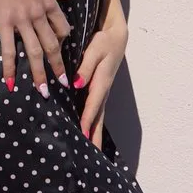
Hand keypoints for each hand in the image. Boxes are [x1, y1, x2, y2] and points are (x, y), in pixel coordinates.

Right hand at [0, 0, 72, 95]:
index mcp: (49, 1)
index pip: (63, 28)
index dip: (64, 42)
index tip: (62, 52)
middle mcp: (39, 13)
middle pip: (53, 45)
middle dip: (59, 66)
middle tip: (64, 84)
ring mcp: (22, 19)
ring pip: (35, 52)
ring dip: (40, 74)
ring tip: (44, 92)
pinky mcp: (3, 21)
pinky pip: (9, 49)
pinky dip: (10, 67)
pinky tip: (10, 82)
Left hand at [74, 25, 127, 148]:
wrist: (116, 34)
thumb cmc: (104, 40)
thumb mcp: (94, 49)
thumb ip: (85, 67)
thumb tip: (76, 84)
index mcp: (101, 81)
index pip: (93, 104)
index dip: (87, 120)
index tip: (82, 137)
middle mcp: (103, 90)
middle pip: (99, 118)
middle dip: (95, 137)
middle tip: (92, 158)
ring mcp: (103, 91)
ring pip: (98, 116)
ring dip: (95, 134)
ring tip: (91, 153)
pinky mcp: (100, 89)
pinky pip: (96, 110)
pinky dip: (93, 123)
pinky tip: (87, 132)